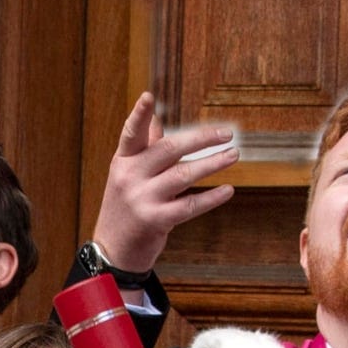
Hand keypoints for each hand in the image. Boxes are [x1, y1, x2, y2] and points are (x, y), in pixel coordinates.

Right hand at [88, 92, 237, 274]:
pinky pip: (189, 206)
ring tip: (233, 155)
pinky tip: (227, 190)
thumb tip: (156, 119)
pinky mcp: (155, 220)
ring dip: (212, 163)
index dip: (139, 115)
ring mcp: (141, 199)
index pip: (130, 133)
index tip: (148, 96)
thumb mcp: (127, 175)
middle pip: (168, 150)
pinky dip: (211, 198)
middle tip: (226, 133)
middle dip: (200, 139)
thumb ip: (144, 148)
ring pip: (183, 175)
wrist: (114, 251)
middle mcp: (129, 177)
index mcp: (123, 161)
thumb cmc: (125, 208)